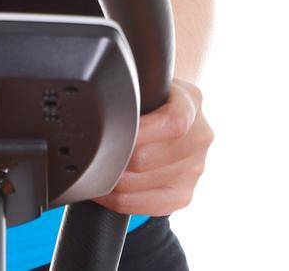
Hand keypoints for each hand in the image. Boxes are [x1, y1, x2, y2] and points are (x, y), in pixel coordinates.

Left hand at [94, 78, 213, 216]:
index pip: (172, 122)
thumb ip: (135, 87)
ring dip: (110, 180)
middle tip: (89, 153)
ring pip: (139, 184)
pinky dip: (118, 200)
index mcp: (191, 103)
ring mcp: (195, 169)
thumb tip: (103, 93)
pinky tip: (106, 190)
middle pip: (145, 159)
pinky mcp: (184, 195)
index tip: (112, 131)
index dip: (138, 132)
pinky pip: (145, 206)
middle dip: (112, 158)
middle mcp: (199, 138)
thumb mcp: (149, 81)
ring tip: (94, 169)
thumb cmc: (152, 98)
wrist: (172, 114)